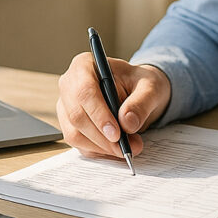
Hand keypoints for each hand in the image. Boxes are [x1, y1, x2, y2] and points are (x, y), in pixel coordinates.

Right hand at [55, 53, 170, 159]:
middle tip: (126, 147)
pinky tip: (116, 149)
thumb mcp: (150, 87)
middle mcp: (69, 85)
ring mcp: (66, 107)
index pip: (85, 92)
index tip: (117, 134)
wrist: (139, 93)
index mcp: (84, 65)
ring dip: (101, 147)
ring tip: (127, 148)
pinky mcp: (70, 126)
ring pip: (75, 134)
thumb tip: (127, 123)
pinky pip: (79, 145)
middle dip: (102, 137)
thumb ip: (141, 103)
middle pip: (77, 116)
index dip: (99, 115)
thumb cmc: (140, 84)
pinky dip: (99, 151)